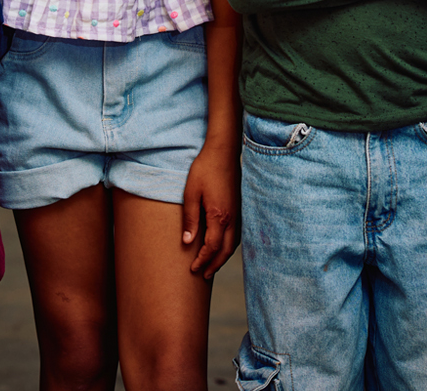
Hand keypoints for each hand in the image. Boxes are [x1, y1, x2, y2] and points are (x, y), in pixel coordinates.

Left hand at [181, 138, 239, 278]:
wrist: (223, 152)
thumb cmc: (205, 169)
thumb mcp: (191, 193)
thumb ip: (190, 219)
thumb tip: (187, 242)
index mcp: (219, 216)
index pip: (212, 247)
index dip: (203, 260)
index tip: (193, 269)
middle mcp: (232, 218)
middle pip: (226, 250)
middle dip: (214, 264)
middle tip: (203, 275)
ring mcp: (239, 213)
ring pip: (234, 243)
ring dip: (223, 257)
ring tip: (212, 265)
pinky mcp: (240, 207)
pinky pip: (237, 234)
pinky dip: (230, 245)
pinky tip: (223, 246)